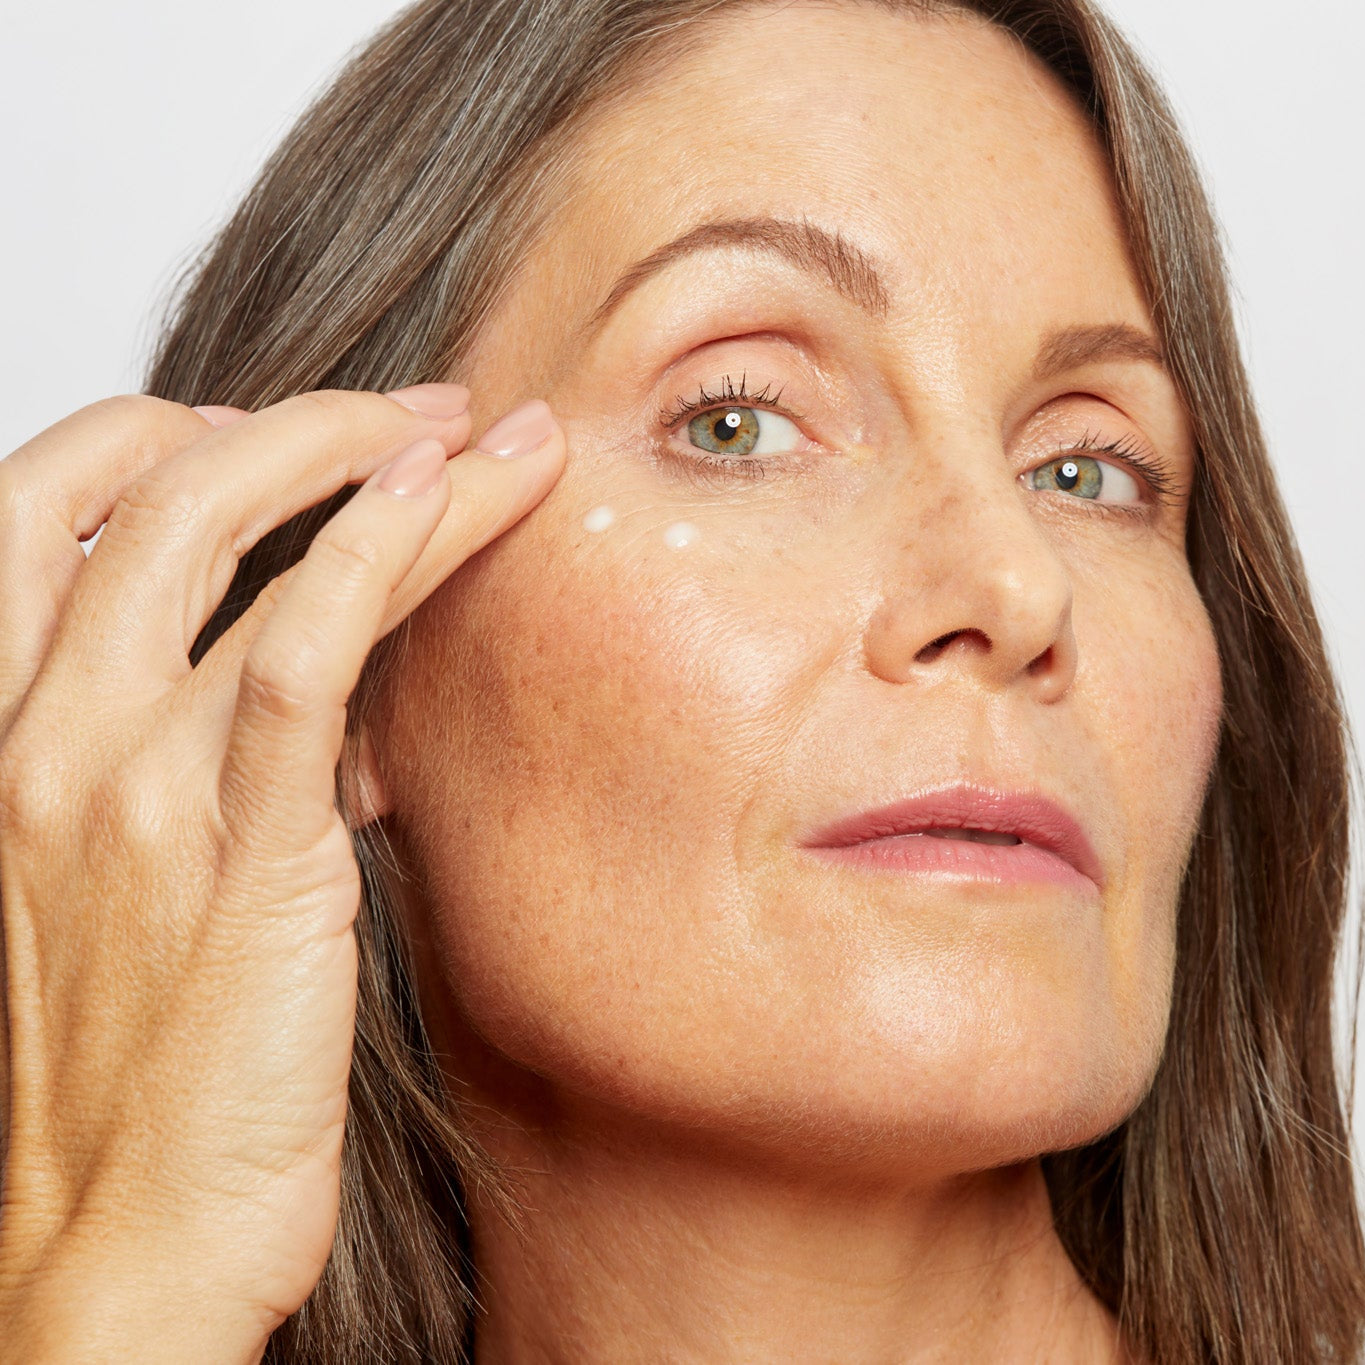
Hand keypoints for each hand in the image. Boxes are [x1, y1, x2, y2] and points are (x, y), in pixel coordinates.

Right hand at [0, 386, 563, 1353]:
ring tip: (471, 430)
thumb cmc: (116, 1082)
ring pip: (244, 545)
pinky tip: (452, 495)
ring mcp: (128, 790)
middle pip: (156, 493)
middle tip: (414, 409)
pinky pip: (304, 650)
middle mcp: (37, 739)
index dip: (158, 436)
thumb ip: (177, 763)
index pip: (39, 510)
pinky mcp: (240, 851)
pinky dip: (379, 549)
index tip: (271, 429)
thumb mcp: (106, 888)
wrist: (110, 1256)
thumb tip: (308, 670)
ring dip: (369, 456)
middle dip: (295, 418)